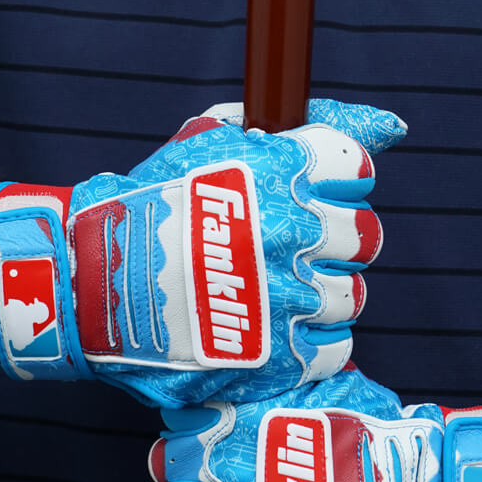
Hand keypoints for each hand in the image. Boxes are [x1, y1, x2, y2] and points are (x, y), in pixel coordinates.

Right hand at [0, 100, 405, 406]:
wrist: (93, 284)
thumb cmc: (149, 210)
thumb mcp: (208, 145)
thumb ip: (291, 127)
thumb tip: (388, 126)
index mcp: (276, 173)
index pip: (356, 170)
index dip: (341, 185)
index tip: (317, 197)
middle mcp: (289, 232)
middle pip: (363, 237)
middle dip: (333, 242)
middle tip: (292, 251)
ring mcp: (286, 298)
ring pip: (351, 296)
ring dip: (323, 293)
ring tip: (280, 294)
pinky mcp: (278, 355)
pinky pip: (335, 346)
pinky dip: (315, 341)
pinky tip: (280, 330)